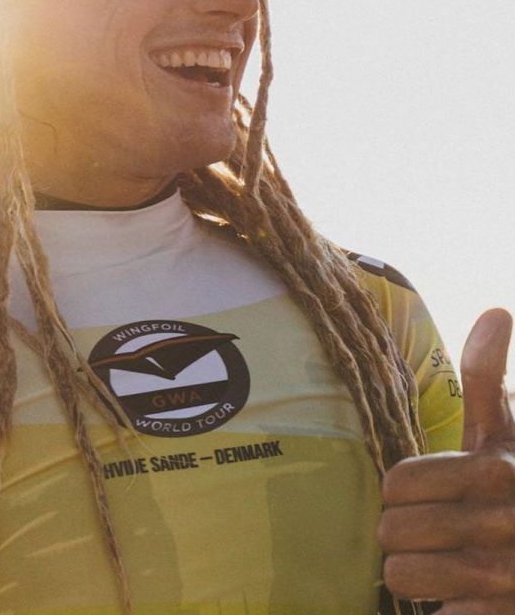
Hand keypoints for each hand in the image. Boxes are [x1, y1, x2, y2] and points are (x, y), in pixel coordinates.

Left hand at [378, 307, 514, 613]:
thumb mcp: (506, 435)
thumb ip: (489, 379)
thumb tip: (497, 310)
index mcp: (495, 471)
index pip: (395, 483)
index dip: (401, 492)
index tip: (423, 494)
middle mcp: (504, 522)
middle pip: (391, 530)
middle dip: (403, 534)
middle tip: (432, 532)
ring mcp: (505, 576)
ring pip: (401, 576)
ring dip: (415, 574)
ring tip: (444, 562)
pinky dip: (444, 612)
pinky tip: (466, 599)